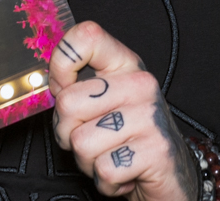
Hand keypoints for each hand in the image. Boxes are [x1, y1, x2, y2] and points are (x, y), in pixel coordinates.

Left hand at [47, 21, 199, 198]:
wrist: (170, 173)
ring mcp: (150, 115)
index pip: (86, 37)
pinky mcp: (157, 150)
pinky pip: (103, 169)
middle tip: (94, 138)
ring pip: (81, 142)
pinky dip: (106, 182)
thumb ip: (77, 89)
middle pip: (68, 103)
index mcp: (124, 65)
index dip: (61, 64)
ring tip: (111, 156)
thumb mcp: (103, 104)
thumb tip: (48, 83)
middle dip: (68, 133)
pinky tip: (124, 174)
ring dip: (88, 162)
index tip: (63, 87)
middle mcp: (140, 83)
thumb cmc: (128, 139)